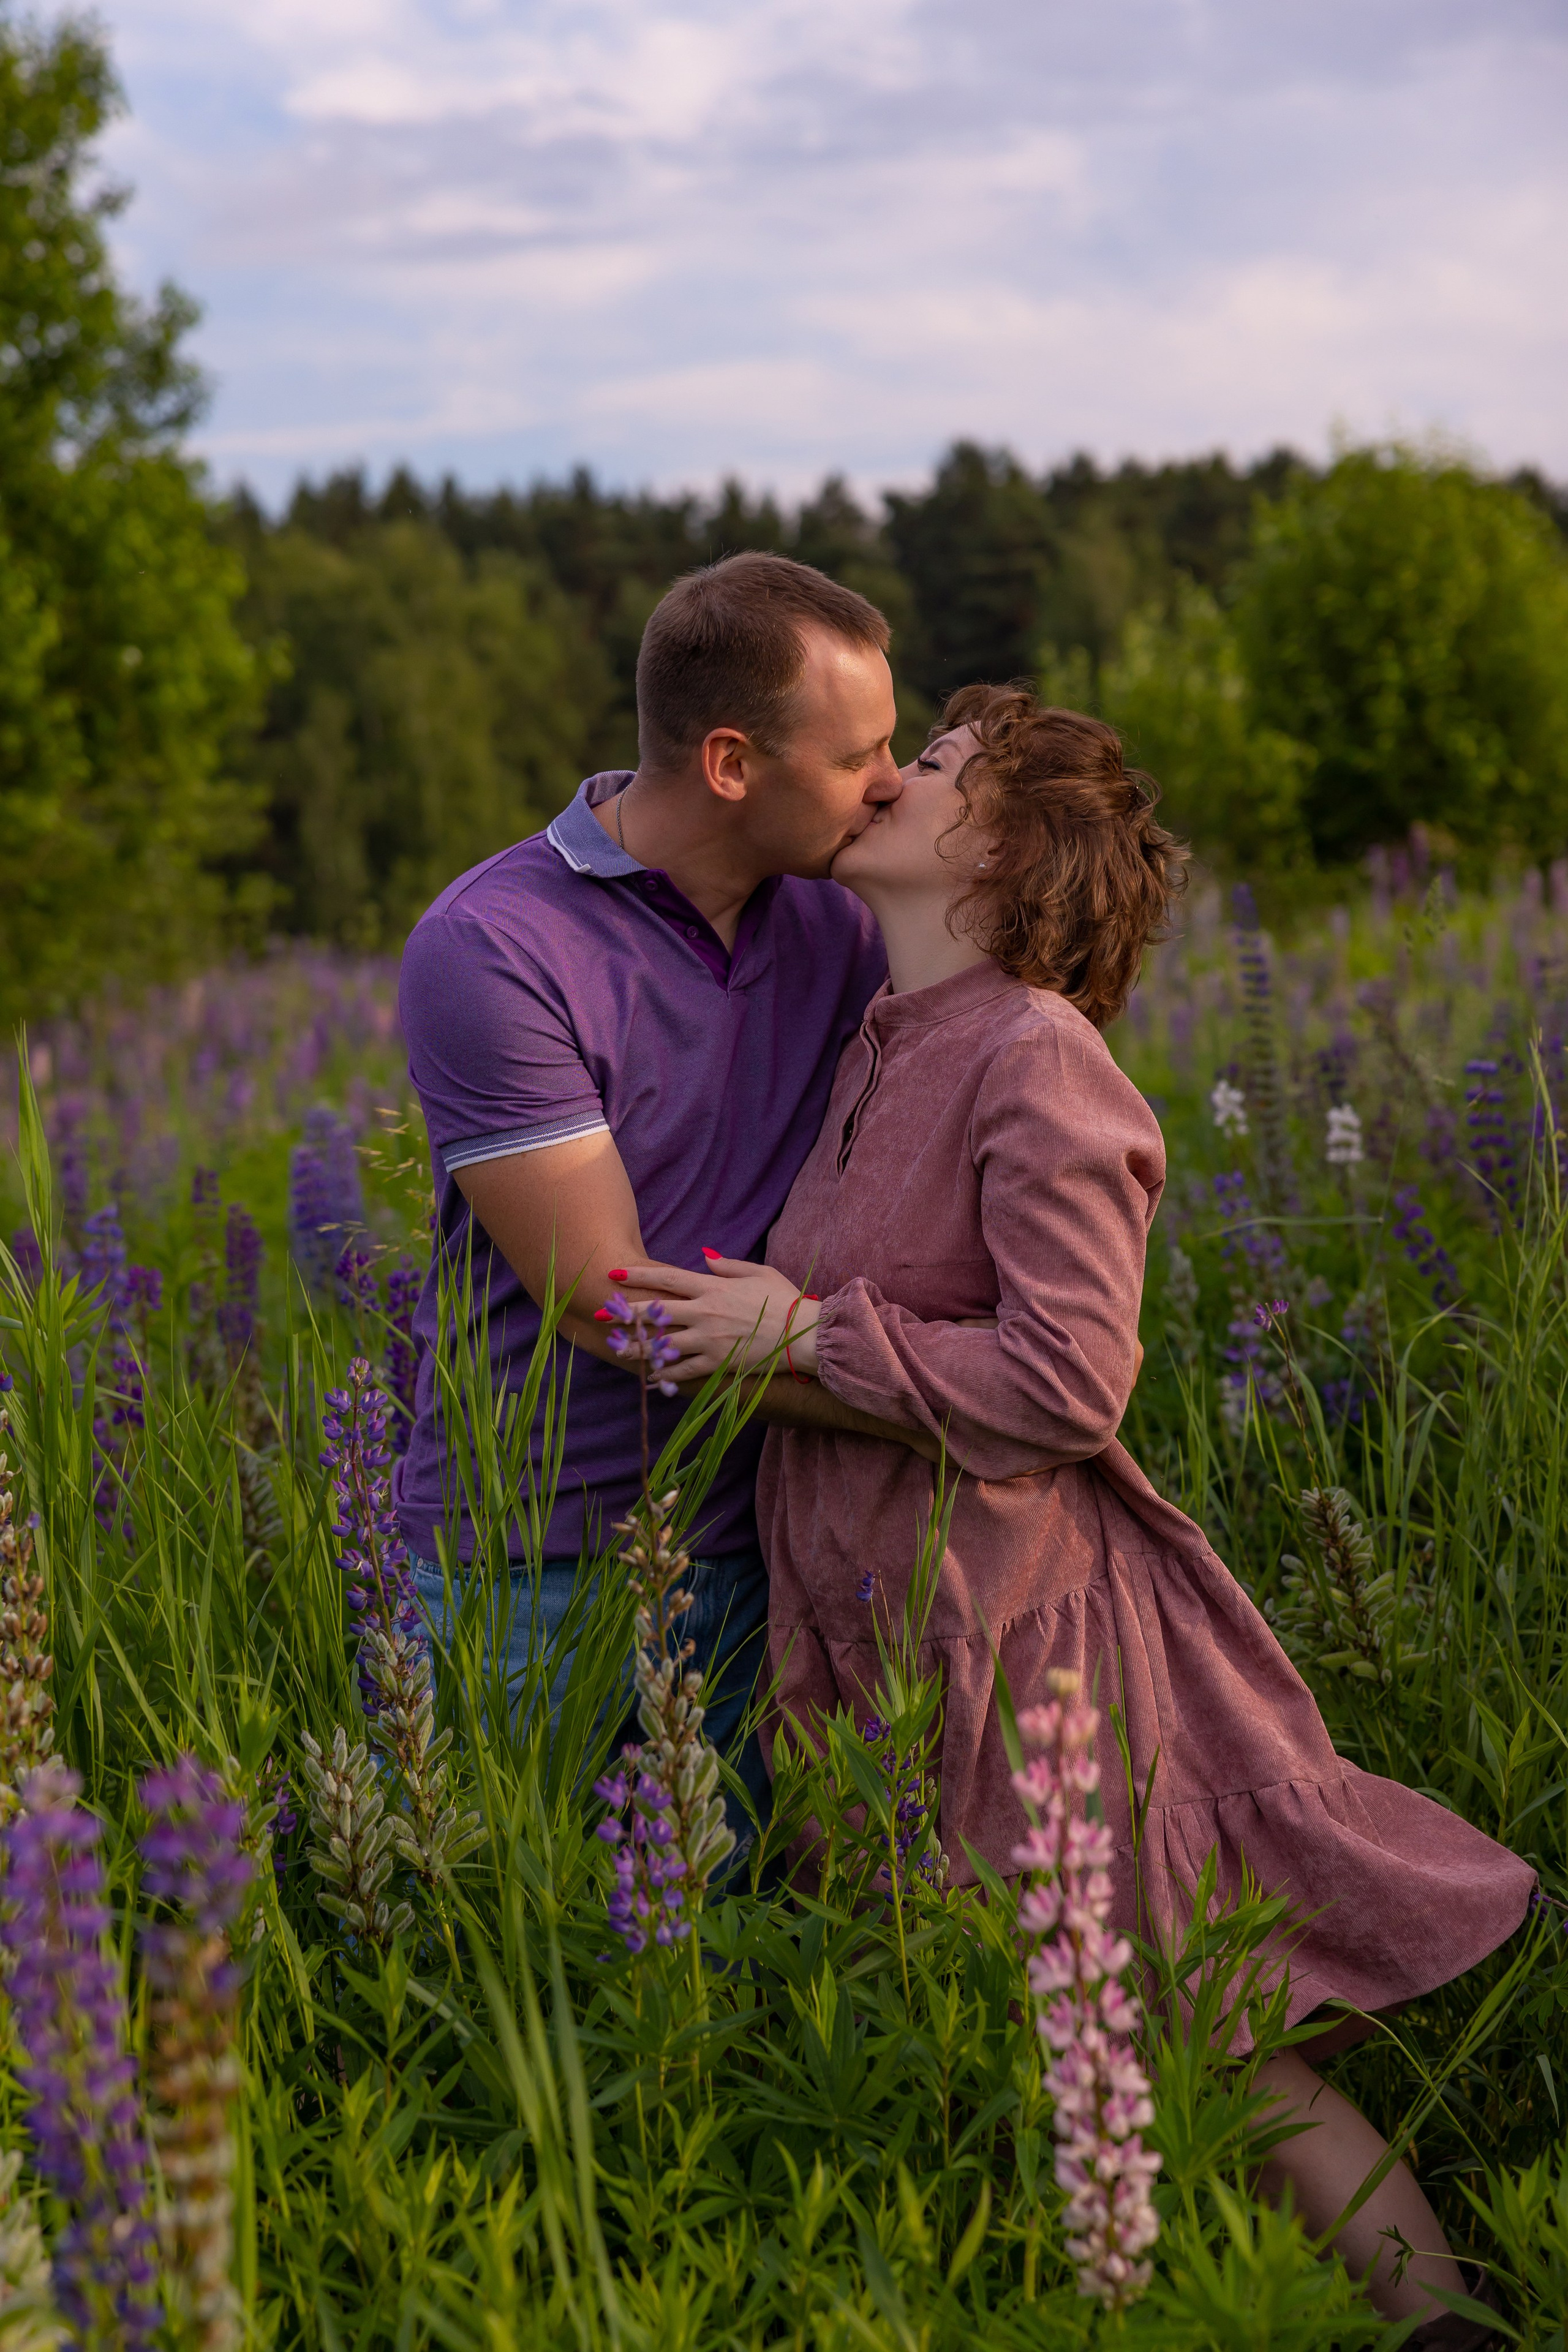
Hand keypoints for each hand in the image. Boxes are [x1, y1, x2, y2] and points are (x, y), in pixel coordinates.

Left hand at [615, 1252, 818, 1381]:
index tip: (613, 1274)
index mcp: (712, 1288)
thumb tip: (704, 1258)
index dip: (638, 1276)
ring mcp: (709, 1340)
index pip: (667, 1278)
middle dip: (624, 1313)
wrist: (804, 1336)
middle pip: (655, 1311)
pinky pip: (684, 1370)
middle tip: (599, 1314)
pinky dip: (665, 1374)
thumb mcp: (759, 1272)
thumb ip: (727, 1266)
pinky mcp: (718, 1363)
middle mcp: (704, 1313)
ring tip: (615, 1349)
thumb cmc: (786, 1300)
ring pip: (662, 1344)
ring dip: (636, 1347)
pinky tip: (647, 1377)